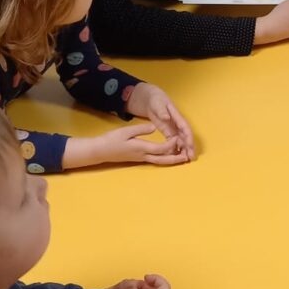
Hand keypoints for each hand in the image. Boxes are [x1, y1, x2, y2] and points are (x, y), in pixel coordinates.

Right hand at [63, 125, 189, 168]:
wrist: (100, 151)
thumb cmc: (111, 140)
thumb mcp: (125, 131)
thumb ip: (140, 129)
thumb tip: (153, 127)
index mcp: (141, 148)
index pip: (160, 148)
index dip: (171, 144)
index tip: (178, 138)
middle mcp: (143, 156)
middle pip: (163, 159)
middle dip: (176, 158)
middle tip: (188, 156)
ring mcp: (141, 159)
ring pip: (160, 161)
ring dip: (172, 160)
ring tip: (182, 158)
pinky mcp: (139, 159)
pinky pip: (155, 160)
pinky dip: (164, 159)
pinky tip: (169, 156)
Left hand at [127, 82, 194, 160]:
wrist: (152, 99)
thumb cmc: (156, 100)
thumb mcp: (157, 103)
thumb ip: (161, 110)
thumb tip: (166, 117)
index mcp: (177, 116)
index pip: (185, 128)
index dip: (188, 137)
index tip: (190, 146)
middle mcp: (178, 124)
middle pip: (186, 136)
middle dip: (189, 147)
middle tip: (191, 158)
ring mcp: (174, 128)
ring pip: (181, 140)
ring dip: (184, 150)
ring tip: (186, 160)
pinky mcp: (169, 132)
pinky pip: (174, 142)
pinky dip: (176, 149)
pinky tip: (176, 157)